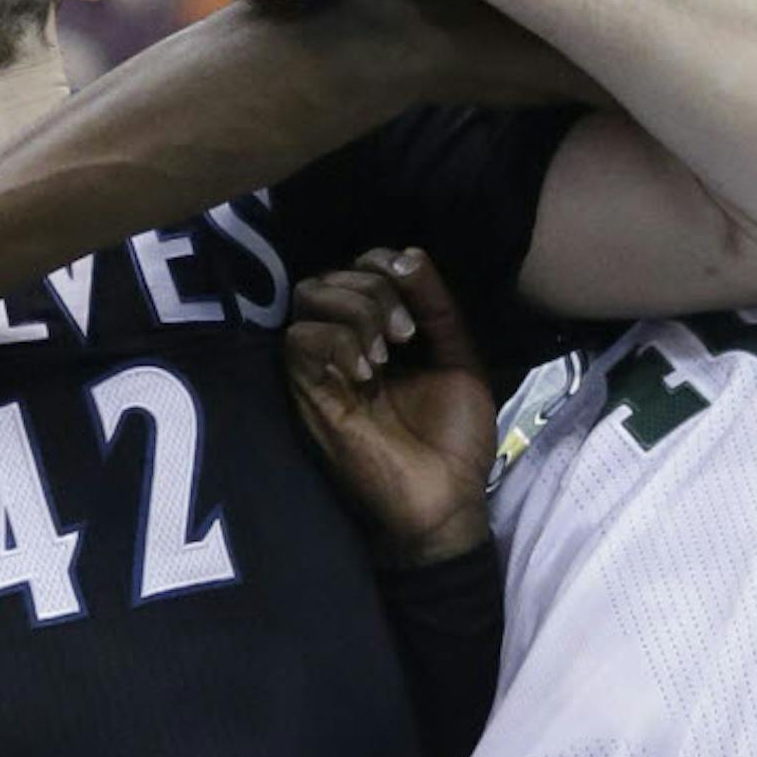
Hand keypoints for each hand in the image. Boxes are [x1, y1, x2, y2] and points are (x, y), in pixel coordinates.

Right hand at [284, 247, 494, 565]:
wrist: (447, 501)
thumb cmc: (455, 437)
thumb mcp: (458, 357)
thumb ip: (437, 306)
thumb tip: (409, 255)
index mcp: (378, 334)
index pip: (355, 267)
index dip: (380, 261)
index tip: (413, 285)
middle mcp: (344, 345)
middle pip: (328, 275)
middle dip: (372, 288)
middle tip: (405, 334)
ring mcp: (323, 370)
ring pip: (308, 296)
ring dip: (355, 309)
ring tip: (387, 353)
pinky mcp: (309, 395)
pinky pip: (299, 340)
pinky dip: (336, 340)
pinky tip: (366, 373)